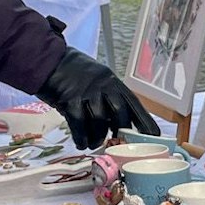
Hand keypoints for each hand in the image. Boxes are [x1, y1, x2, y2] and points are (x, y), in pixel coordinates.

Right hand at [37, 47, 160, 148]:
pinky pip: (79, 124)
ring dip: (98, 137)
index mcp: (113, 82)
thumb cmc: (75, 74)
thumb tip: (119, 124)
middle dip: (120, 130)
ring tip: (94, 143)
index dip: (145, 120)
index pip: (134, 103)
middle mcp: (103, 86)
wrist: (49, 61)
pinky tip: (81, 142)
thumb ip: (109, 98)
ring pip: (99, 120)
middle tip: (116, 141)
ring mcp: (86, 92)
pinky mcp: (69, 100)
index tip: (155, 135)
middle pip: (119, 113)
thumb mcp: (98, 80)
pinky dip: (81, 137)